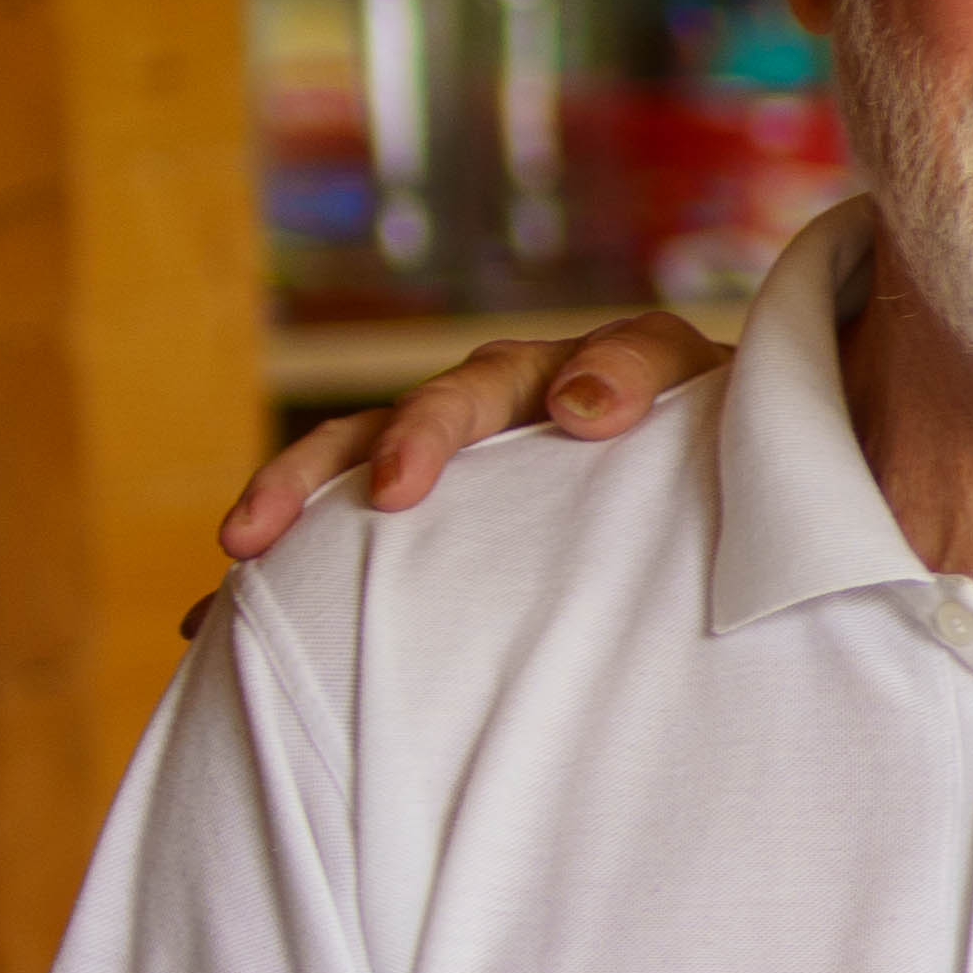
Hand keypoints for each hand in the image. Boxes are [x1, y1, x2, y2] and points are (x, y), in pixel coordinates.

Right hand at [220, 311, 731, 562]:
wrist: (722, 510)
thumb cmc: (751, 497)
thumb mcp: (768, 471)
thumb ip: (754, 459)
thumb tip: (644, 433)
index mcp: (647, 376)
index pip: (631, 351)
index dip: (609, 373)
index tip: (583, 416)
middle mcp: (545, 393)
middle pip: (475, 389)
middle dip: (425, 434)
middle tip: (394, 494)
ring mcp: (472, 443)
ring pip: (376, 442)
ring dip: (306, 486)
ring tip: (243, 547)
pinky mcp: (420, 500)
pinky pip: (334, 520)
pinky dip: (276, 565)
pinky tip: (203, 621)